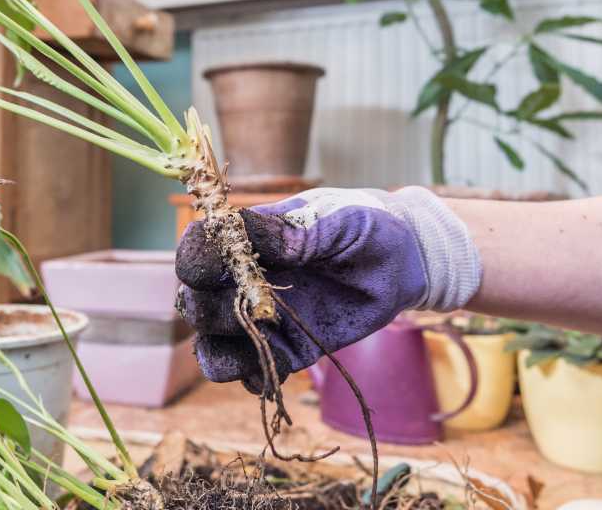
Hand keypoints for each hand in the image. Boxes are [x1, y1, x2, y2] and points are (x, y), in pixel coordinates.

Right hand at [175, 187, 478, 391]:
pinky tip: (271, 375)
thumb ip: (296, 231)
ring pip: (216, 344)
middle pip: (198, 300)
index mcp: (252, 238)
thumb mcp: (338, 221)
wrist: (406, 259)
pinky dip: (254, 379)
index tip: (202, 271)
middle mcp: (248, 279)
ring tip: (247, 355)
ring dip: (219, 352)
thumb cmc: (368, 225)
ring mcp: (267, 317)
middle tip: (241, 311)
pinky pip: (256, 372)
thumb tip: (251, 236)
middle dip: (205, 310)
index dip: (195, 258)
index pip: (204, 246)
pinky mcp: (292, 349)